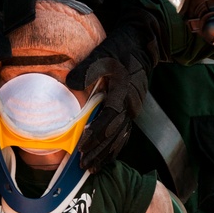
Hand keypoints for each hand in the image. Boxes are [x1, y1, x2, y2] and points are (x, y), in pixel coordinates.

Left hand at [67, 6, 169, 171]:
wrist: (143, 43)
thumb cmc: (120, 48)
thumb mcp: (102, 55)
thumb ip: (87, 70)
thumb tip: (69, 84)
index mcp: (123, 93)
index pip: (108, 121)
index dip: (95, 136)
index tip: (82, 148)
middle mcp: (130, 105)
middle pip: (114, 135)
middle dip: (99, 152)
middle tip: (84, 167)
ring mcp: (133, 109)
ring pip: (120, 137)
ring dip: (106, 154)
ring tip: (93, 169)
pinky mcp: (133, 109)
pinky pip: (125, 133)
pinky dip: (116, 147)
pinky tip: (107, 156)